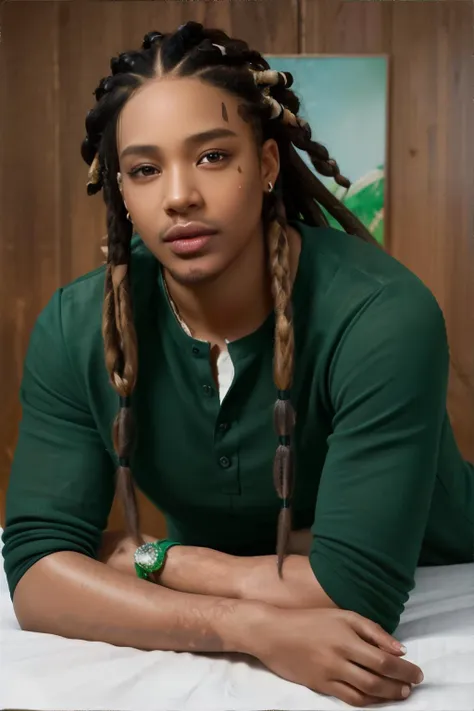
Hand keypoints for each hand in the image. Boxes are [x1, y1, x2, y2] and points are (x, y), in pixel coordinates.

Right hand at [251, 607, 422, 706]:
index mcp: (346, 636)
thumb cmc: (310, 620)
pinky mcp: (320, 686)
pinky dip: (367, 702)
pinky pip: (349, 699)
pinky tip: (376, 698)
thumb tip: (400, 648)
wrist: (273, 632)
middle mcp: (339, 657)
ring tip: (400, 694)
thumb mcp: (342, 615)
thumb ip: (372, 630)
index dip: (404, 670)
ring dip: (388, 696)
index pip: (383, 658)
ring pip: (365, 693)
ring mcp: (329, 674)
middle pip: (377, 679)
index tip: (418, 673)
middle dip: (400, 685)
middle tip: (413, 686)